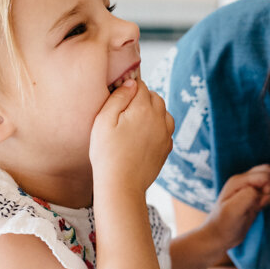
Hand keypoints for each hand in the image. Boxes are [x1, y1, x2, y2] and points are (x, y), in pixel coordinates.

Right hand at [90, 78, 174, 196]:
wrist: (121, 185)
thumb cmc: (107, 153)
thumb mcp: (104, 121)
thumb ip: (118, 98)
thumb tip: (131, 83)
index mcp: (143, 109)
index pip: (141, 86)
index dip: (129, 88)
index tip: (119, 95)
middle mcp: (159, 120)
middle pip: (156, 98)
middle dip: (143, 98)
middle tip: (126, 108)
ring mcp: (165, 135)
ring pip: (165, 113)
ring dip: (153, 112)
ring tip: (136, 120)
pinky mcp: (166, 149)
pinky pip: (166, 130)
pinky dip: (158, 128)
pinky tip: (143, 136)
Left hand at [203, 164, 269, 250]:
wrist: (217, 238)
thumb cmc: (222, 226)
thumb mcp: (232, 211)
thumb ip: (247, 196)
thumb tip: (263, 189)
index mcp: (238, 181)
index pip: (263, 174)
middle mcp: (244, 183)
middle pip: (269, 173)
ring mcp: (249, 190)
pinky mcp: (255, 200)